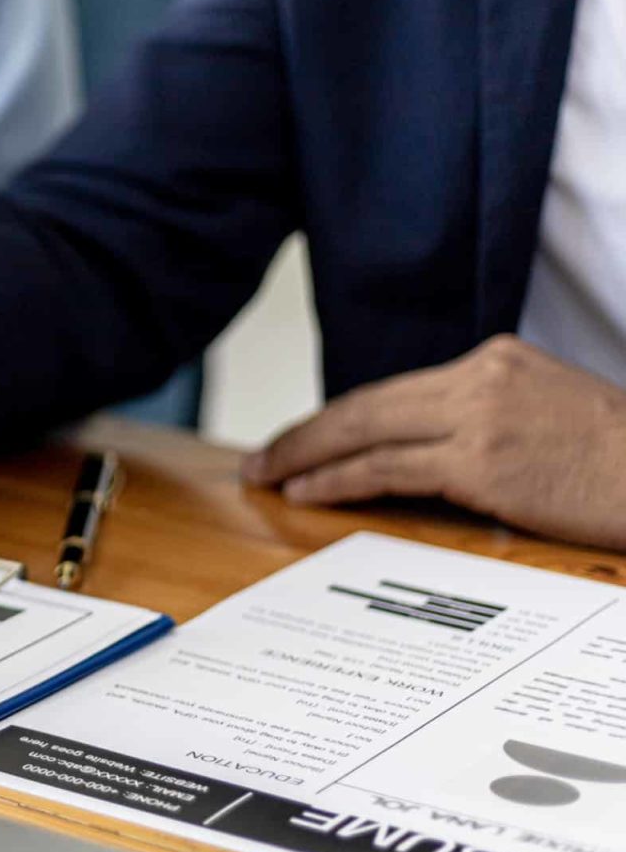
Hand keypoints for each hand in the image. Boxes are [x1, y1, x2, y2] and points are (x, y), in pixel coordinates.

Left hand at [242, 335, 625, 549]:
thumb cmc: (615, 458)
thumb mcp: (548, 412)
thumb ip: (487, 415)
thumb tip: (427, 447)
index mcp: (494, 359)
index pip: (394, 391)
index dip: (340, 418)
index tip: (303, 438)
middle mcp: (478, 377)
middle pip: (366, 404)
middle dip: (305, 433)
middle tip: (261, 458)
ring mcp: (478, 418)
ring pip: (365, 432)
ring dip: (306, 456)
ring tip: (267, 475)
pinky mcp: (481, 462)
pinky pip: (387, 469)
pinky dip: (338, 480)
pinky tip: (307, 492)